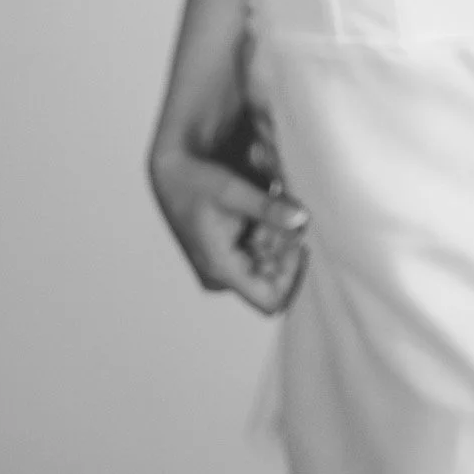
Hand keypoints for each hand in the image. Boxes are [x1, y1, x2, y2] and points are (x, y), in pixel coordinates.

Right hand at [148, 139, 307, 315]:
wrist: (170, 173)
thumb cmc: (196, 181)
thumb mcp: (233, 191)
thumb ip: (268, 208)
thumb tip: (303, 219)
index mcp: (221, 268)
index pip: (271, 300)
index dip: (292, 277)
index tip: (298, 243)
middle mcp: (221, 276)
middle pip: (272, 279)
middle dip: (284, 247)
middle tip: (282, 213)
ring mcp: (223, 267)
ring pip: (266, 264)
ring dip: (276, 237)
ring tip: (268, 205)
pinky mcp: (224, 256)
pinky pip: (256, 254)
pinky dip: (266, 233)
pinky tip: (259, 211)